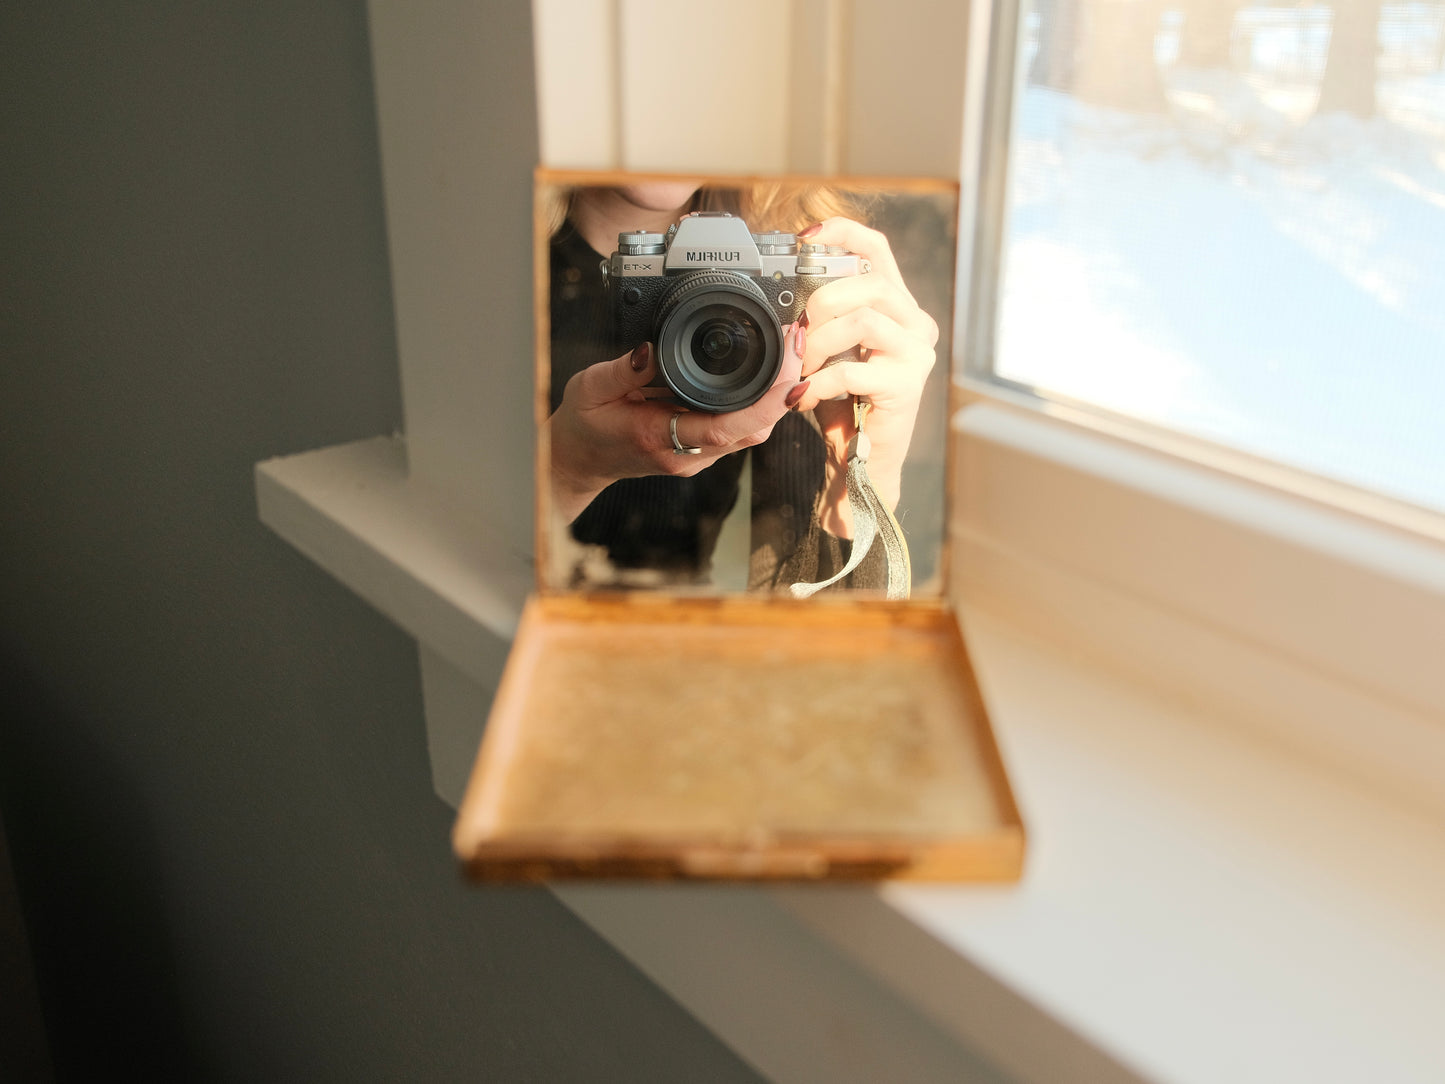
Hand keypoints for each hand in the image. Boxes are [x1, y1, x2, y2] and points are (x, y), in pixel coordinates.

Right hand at [548, 333, 804, 523]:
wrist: (581, 458)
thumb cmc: (584, 424)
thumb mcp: (590, 389)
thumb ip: (621, 370)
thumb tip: (649, 349)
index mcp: (658, 437)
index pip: (725, 427)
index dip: (765, 402)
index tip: (788, 368)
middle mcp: (686, 454)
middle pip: (754, 430)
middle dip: (783, 388)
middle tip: (796, 341)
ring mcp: (698, 456)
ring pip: (754, 431)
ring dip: (778, 394)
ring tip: (789, 347)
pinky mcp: (704, 450)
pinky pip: (743, 428)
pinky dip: (764, 401)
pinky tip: (772, 371)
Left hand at [787, 218, 938, 537]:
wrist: (861, 460)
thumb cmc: (843, 403)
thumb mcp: (827, 349)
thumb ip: (818, 318)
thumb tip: (785, 294)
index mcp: (896, 306)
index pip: (877, 249)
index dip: (843, 233)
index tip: (804, 238)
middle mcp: (915, 324)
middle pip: (870, 282)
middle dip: (822, 301)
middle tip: (797, 331)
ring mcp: (915, 354)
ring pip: (863, 320)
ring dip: (819, 343)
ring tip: (800, 370)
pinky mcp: (906, 386)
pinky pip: (852, 370)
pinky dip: (817, 383)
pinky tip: (802, 398)